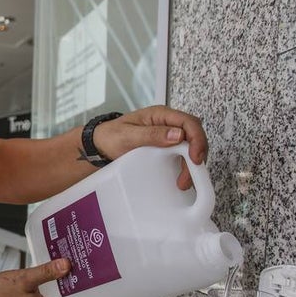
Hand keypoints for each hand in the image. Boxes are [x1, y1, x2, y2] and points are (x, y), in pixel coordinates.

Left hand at [92, 105, 206, 189]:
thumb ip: (152, 134)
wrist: (99, 146)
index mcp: (161, 115)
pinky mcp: (165, 149)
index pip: (189, 122)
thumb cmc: (110, 136)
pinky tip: (181, 178)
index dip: (197, 138)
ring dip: (191, 165)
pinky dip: (184, 167)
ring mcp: (167, 136)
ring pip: (190, 148)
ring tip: (183, 182)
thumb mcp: (129, 135)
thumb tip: (178, 135)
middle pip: (194, 136)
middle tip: (190, 174)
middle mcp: (167, 124)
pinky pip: (181, 156)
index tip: (195, 157)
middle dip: (197, 155)